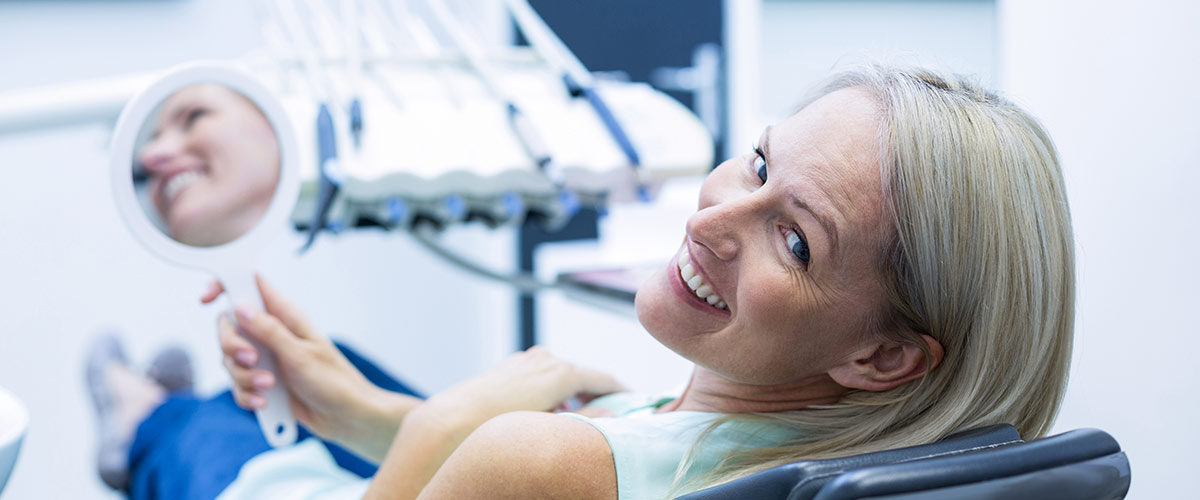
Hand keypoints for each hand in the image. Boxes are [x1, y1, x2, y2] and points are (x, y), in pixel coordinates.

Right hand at [206, 275, 417, 460]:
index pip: (250, 286)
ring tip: (270, 386)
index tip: (207, 298)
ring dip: (244, 376)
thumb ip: (269, 330)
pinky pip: (238, 385)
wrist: (344, 417)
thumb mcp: (300, 354)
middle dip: (232, 346)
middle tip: (252, 359)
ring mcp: (265, 358)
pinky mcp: (262, 382)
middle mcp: (272, 334)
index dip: (225, 285)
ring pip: (230, 360)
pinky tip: (264, 403)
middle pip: (229, 327)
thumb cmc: (332, 380)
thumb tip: (240, 307)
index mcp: (285, 316)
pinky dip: (247, 395)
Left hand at [413, 346, 626, 442]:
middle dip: (595, 397)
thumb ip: (587, 421)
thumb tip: (614, 417)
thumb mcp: (549, 428)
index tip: (636, 405)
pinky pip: (541, 379)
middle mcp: (545, 359)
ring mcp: (525, 361)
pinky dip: (550, 395)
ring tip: (571, 425)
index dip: (623, 393)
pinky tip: (543, 419)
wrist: (446, 424)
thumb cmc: (497, 427)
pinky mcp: (509, 368)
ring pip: (560, 378)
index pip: (605, 379)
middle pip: (582, 377)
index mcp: (561, 371)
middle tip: (606, 420)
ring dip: (570, 398)